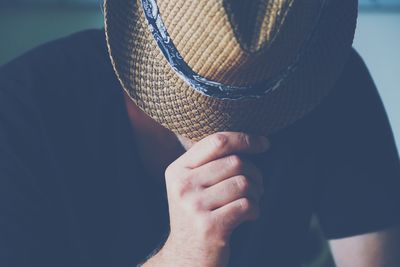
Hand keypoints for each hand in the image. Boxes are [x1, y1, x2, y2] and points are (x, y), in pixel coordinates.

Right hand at [146, 132, 268, 266]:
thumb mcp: (191, 186)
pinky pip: (246, 205)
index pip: (217, 141)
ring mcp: (194, 206)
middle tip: (257, 186)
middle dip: (255, 173)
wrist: (186, 257)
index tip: (264, 143)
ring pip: (243, 183)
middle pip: (235, 162)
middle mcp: (183, 185)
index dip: (245, 139)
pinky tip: (249, 215)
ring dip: (257, 193)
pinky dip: (255, 210)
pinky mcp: (209, 226)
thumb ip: (209, 163)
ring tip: (252, 201)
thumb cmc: (196, 216)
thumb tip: (248, 142)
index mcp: (178, 169)